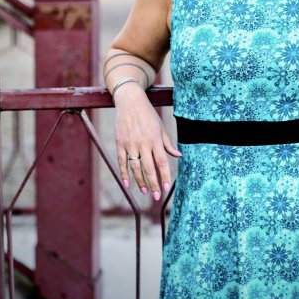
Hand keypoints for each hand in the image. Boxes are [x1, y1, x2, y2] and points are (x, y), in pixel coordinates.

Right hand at [113, 83, 180, 200]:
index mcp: (155, 140)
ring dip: (140, 182)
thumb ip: (168, 144)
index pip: (161, 162)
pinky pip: (122, 162)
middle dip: (153, 184)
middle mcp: (143, 143)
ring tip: (145, 192)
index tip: (166, 188)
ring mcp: (130, 144)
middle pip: (148, 168)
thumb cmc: (148, 115)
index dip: (164, 176)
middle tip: (156, 197)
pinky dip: (124, 173)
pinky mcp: (120, 143)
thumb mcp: (161, 127)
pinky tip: (127, 184)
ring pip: (135, 168)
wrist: (130, 101)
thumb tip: (178, 156)